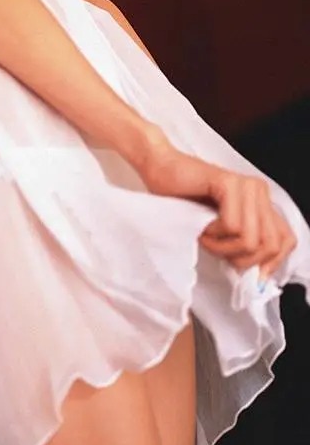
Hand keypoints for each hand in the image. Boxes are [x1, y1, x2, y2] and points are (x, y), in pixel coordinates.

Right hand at [138, 145, 296, 279]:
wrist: (158, 168)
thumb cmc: (182, 199)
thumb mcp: (222, 229)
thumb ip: (244, 243)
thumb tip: (260, 276)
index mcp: (262, 201)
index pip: (285, 241)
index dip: (268, 263)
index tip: (245, 272)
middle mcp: (260, 191)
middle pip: (269, 245)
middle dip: (240, 258)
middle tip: (215, 248)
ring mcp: (247, 186)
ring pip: (251, 240)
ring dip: (222, 246)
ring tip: (205, 235)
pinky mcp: (229, 183)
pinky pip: (233, 226)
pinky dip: (213, 233)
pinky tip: (201, 224)